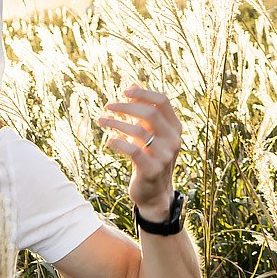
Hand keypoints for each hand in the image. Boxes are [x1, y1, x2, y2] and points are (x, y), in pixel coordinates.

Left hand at [98, 86, 180, 222]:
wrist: (154, 193)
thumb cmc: (149, 158)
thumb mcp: (149, 133)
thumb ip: (142, 111)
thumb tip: (132, 84)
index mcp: (175, 128)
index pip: (162, 102)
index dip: (143, 93)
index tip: (123, 92)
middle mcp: (173, 140)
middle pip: (150, 113)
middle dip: (126, 106)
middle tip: (107, 106)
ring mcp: (165, 156)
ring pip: (139, 131)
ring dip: (116, 123)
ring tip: (102, 120)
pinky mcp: (152, 170)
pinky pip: (133, 151)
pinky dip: (118, 143)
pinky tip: (109, 141)